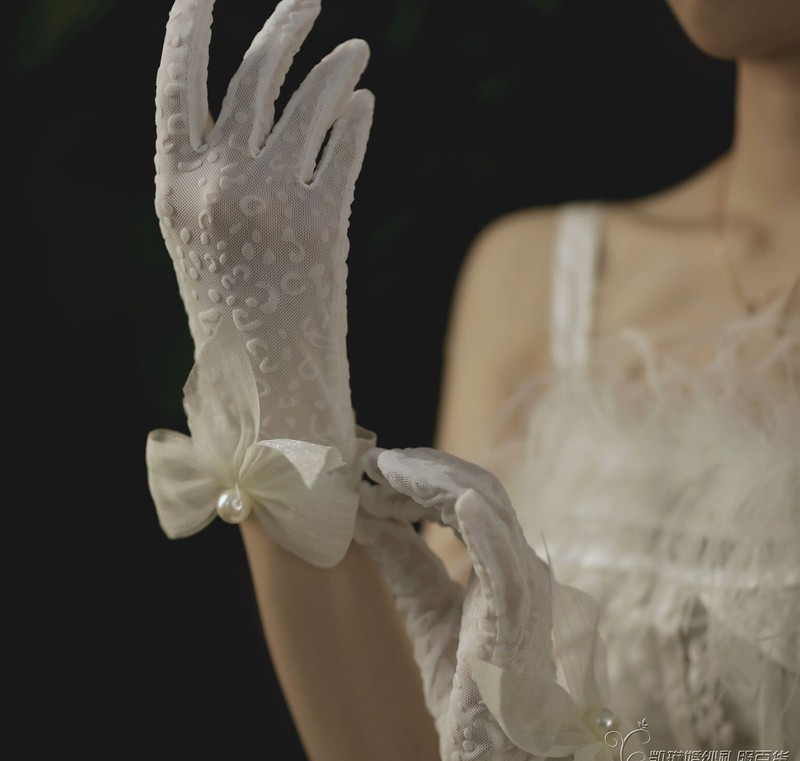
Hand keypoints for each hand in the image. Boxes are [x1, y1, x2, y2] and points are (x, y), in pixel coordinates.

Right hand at [155, 0, 372, 452]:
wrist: (267, 390)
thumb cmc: (234, 321)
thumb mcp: (202, 246)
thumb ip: (215, 182)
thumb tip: (260, 117)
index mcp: (174, 191)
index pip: (176, 88)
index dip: (188, 31)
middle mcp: (215, 187)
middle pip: (251, 79)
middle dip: (281, 31)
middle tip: (307, 3)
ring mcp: (269, 202)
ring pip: (306, 105)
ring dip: (333, 69)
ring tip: (353, 52)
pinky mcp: (322, 224)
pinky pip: (345, 150)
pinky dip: (356, 122)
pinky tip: (363, 104)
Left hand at [357, 447, 630, 760]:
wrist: (495, 756)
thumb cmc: (467, 683)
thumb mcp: (423, 607)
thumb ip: (404, 561)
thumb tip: (365, 516)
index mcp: (499, 561)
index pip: (464, 497)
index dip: (420, 476)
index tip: (372, 468)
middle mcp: (517, 565)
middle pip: (477, 490)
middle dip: (424, 469)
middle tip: (373, 462)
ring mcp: (522, 588)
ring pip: (489, 511)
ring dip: (437, 483)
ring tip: (387, 468)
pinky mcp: (516, 619)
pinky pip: (504, 564)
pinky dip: (484, 528)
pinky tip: (456, 504)